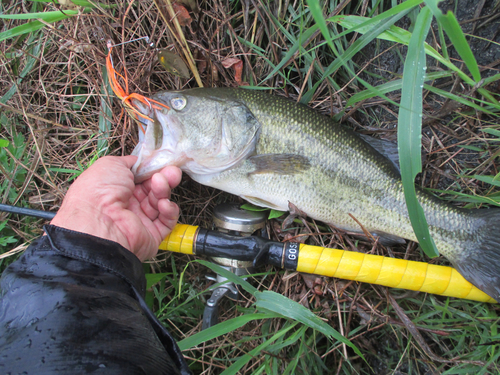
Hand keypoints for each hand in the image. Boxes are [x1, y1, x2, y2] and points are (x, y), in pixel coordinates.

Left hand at [50, 155, 181, 260]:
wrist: (99, 221)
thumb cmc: (100, 190)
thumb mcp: (112, 164)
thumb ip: (131, 162)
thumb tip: (142, 163)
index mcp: (116, 188)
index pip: (141, 177)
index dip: (153, 169)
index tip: (163, 163)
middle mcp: (128, 204)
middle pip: (153, 188)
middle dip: (164, 178)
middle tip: (172, 172)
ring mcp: (140, 219)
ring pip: (160, 201)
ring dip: (164, 190)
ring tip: (161, 184)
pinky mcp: (152, 234)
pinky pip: (166, 220)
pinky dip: (168, 210)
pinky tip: (163, 203)